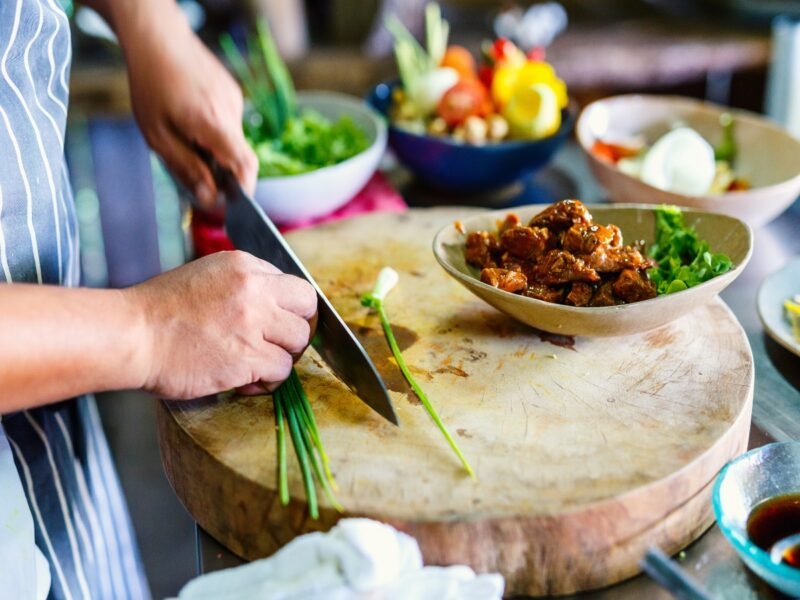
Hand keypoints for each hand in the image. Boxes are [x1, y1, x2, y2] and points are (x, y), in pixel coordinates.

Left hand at [118, 3, 257, 207]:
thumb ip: (186, 168)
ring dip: (214, 148)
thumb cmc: (151, 86)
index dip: (245, 190)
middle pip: (238, 156)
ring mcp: (234, 100)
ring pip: (232, 139)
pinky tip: (190, 118)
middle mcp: (230, 112)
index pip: (245, 165)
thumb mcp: (158, 136)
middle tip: (196, 174)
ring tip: (184, 135)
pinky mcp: (232, 92)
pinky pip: (228, 122)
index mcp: (212, 124)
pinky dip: (214, 130)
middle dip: (221, 171)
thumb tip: (209, 199)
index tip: (233, 205)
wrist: (157, 38)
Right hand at [125, 251, 316, 398]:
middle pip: (307, 310)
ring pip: (298, 342)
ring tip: (253, 365)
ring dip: (280, 357)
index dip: (289, 310)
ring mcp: (254, 322)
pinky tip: (243, 382)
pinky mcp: (249, 356)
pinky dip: (266, 382)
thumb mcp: (206, 276)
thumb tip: (273, 305)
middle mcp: (255, 289)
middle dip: (294, 331)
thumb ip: (243, 285)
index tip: (275, 325)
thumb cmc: (159, 312)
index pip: (295, 286)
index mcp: (244, 266)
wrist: (131, 335)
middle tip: (273, 345)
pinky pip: (281, 371)